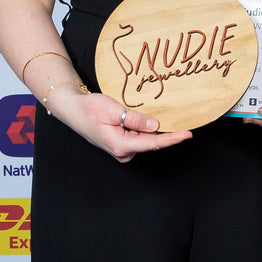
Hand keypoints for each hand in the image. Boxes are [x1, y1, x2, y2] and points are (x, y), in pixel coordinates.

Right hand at [49, 88, 191, 161]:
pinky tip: (152, 120)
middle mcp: (123, 152)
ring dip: (156, 129)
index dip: (172, 138)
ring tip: (164, 116)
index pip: (153, 143)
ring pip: (146, 139)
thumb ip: (135, 119)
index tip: (188, 134)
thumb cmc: (89, 109)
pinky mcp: (122, 145)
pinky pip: (140, 137)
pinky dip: (148, 129)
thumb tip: (155, 126)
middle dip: (167, 132)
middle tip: (181, 119)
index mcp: (121, 145)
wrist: (73, 110)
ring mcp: (122, 150)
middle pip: (151, 142)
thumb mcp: (113, 110)